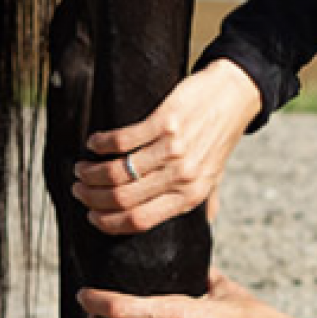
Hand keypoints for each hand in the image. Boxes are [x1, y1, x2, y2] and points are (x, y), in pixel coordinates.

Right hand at [72, 59, 261, 233]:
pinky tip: (93, 142)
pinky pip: (122, 140)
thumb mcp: (216, 175)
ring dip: (90, 171)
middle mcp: (181, 177)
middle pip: (122, 199)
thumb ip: (206, 200)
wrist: (237, 94)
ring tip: (81, 167)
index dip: (107, 222)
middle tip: (79, 187)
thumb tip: (205, 223)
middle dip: (91, 196)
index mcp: (189, 197)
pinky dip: (100, 143)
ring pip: (117, 172)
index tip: (90, 214)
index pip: (138, 221)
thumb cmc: (220, 135)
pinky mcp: (165, 122)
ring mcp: (173, 150)